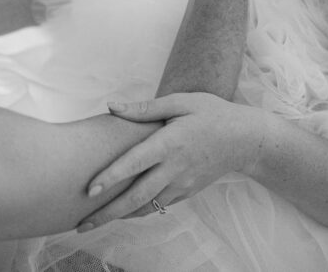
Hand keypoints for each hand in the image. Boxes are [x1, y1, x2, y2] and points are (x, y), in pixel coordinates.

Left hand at [78, 93, 266, 229]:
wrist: (245, 140)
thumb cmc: (212, 114)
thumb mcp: (181, 102)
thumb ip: (145, 108)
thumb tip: (112, 106)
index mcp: (170, 143)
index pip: (135, 163)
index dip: (111, 177)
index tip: (89, 189)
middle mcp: (174, 168)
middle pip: (136, 196)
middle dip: (107, 212)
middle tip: (82, 224)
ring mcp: (181, 184)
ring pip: (146, 206)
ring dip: (119, 216)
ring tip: (94, 222)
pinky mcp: (187, 191)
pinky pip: (159, 205)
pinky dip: (138, 211)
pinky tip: (122, 213)